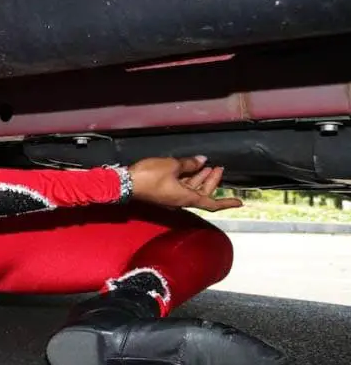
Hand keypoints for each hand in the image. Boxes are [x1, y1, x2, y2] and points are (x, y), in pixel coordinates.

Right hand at [127, 156, 242, 211]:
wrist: (125, 183)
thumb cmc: (149, 177)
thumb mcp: (172, 166)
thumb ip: (189, 164)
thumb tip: (201, 161)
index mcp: (186, 197)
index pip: (211, 203)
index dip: (226, 203)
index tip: (239, 202)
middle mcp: (181, 200)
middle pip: (202, 193)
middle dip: (212, 181)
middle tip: (218, 167)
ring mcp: (171, 197)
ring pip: (191, 189)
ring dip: (200, 178)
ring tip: (207, 164)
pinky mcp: (163, 192)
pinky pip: (181, 186)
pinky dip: (188, 178)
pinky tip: (190, 167)